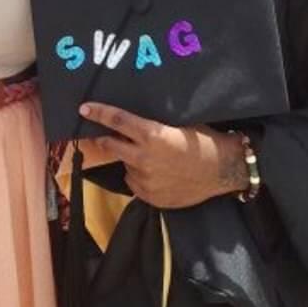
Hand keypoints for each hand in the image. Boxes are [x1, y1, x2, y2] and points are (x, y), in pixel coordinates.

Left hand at [79, 102, 247, 208]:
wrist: (223, 170)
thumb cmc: (204, 140)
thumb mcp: (178, 124)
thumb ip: (152, 125)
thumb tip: (132, 119)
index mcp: (152, 135)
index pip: (117, 120)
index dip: (98, 113)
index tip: (84, 108)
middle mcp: (143, 158)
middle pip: (110, 144)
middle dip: (105, 138)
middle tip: (106, 135)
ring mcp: (145, 180)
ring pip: (125, 165)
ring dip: (130, 160)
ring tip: (153, 159)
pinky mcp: (150, 197)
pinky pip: (135, 183)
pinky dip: (140, 177)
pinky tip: (158, 174)